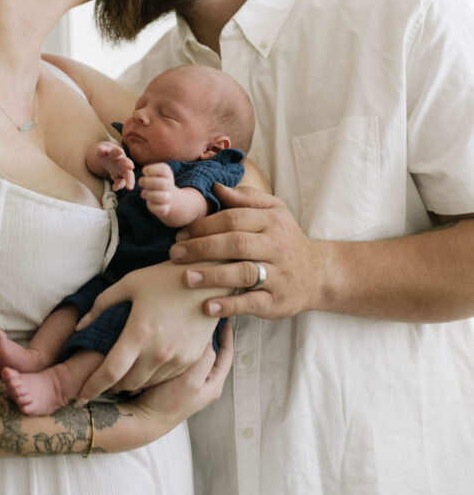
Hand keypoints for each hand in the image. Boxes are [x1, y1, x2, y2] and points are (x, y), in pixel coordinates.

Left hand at [74, 260, 231, 401]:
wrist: (209, 278)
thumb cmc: (165, 277)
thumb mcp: (129, 284)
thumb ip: (101, 306)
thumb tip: (81, 326)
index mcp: (138, 333)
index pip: (109, 372)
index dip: (92, 387)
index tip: (80, 396)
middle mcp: (158, 351)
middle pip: (126, 383)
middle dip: (111, 385)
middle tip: (102, 380)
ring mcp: (177, 358)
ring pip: (146, 383)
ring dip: (131, 382)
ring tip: (123, 374)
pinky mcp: (191, 358)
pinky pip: (165, 377)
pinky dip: (151, 376)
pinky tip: (145, 366)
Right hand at [95, 142, 134, 191]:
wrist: (108, 155)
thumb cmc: (115, 168)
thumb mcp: (117, 176)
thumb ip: (119, 183)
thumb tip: (115, 189)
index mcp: (125, 169)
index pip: (129, 175)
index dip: (130, 181)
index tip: (129, 188)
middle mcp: (121, 160)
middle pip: (126, 162)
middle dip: (128, 164)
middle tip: (131, 167)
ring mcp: (113, 154)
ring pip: (116, 152)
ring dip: (117, 152)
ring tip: (118, 151)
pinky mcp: (104, 150)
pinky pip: (103, 149)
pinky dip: (102, 149)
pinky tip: (100, 149)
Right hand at [131, 320, 232, 428]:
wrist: (142, 418)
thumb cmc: (168, 402)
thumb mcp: (191, 379)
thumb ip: (204, 358)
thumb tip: (208, 337)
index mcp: (214, 384)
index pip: (227, 352)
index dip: (227, 333)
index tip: (225, 315)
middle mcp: (204, 383)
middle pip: (213, 352)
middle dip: (211, 333)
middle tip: (207, 314)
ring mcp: (190, 382)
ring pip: (196, 353)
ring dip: (195, 338)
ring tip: (192, 320)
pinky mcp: (174, 380)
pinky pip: (183, 357)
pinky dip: (182, 345)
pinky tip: (175, 335)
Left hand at [139, 162, 175, 218]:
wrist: (167, 197)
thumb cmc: (155, 182)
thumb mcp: (154, 173)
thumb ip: (150, 171)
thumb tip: (145, 171)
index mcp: (168, 174)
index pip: (163, 170)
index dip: (151, 170)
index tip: (145, 172)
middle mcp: (170, 185)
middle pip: (163, 184)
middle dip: (148, 182)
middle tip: (141, 182)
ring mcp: (168, 198)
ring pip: (162, 197)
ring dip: (149, 194)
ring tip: (144, 192)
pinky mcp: (164, 209)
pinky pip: (160, 209)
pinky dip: (152, 205)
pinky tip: (149, 201)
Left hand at [170, 184, 325, 319]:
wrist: (318, 274)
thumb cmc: (286, 239)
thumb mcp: (275, 212)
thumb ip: (246, 198)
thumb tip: (216, 188)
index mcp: (272, 222)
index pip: (234, 219)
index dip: (205, 226)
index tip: (181, 234)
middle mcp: (277, 247)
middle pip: (236, 244)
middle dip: (202, 248)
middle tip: (175, 254)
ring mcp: (278, 275)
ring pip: (244, 273)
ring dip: (212, 276)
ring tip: (185, 278)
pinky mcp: (277, 301)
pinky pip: (251, 303)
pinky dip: (229, 305)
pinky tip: (207, 306)